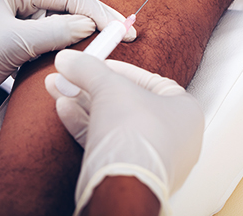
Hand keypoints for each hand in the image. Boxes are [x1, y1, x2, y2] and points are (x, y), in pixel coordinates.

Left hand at [0, 0, 134, 110]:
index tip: (120, 26)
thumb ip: (56, 32)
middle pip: (63, 1)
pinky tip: (78, 51)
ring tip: (105, 44)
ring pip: (57, 18)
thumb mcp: (13, 45)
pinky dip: (61, 42)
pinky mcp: (12, 31)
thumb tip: (91, 25)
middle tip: (122, 34)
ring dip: (77, 32)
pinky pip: (45, 32)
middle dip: (91, 18)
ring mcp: (11, 11)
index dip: (95, 9)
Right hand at [45, 50, 203, 213]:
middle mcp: (172, 136)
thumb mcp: (110, 86)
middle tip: (71, 76)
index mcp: (183, 111)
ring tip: (59, 89)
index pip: (149, 80)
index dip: (118, 69)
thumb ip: (88, 68)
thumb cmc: (137, 135)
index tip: (95, 63)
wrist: (125, 183)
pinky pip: (107, 143)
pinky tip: (64, 109)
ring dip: (83, 104)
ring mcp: (151, 157)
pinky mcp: (130, 172)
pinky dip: (85, 125)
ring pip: (113, 123)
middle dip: (92, 87)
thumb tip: (69, 59)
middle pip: (126, 101)